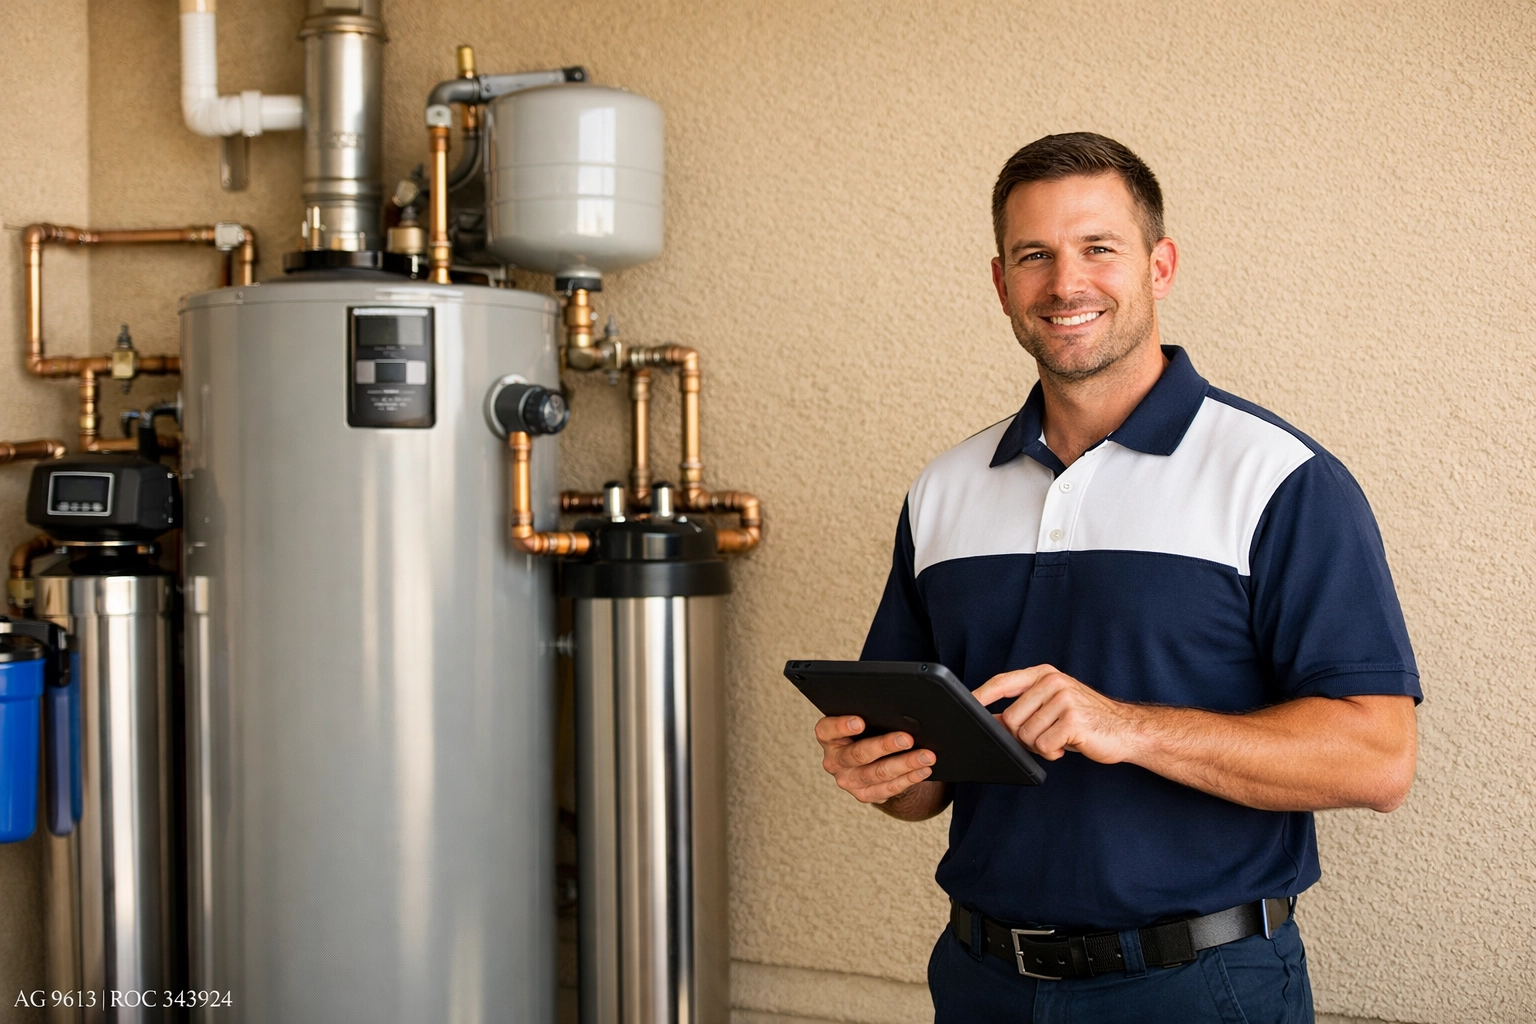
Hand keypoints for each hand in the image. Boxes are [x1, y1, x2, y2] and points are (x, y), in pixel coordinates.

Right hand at [814, 715, 934, 803]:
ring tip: (926, 756)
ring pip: (878, 773)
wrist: (869, 761)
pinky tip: (923, 770)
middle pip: (858, 754)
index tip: (860, 722)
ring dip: (905, 764)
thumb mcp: (862, 721)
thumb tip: (900, 713)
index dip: (842, 726)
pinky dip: (909, 778)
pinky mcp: (863, 795)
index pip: (827, 730)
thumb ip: (870, 716)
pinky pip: (888, 788)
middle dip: (885, 746)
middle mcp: (834, 760)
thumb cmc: (866, 732)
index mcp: (828, 737)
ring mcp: (848, 780)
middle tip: (907, 739)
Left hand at [971, 665, 1144, 763]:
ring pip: (1025, 735)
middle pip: (1010, 718)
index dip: (981, 695)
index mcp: (1044, 674)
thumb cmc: (1086, 720)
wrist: (1127, 729)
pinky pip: (1043, 745)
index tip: (965, 705)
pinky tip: (1068, 745)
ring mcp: (1063, 699)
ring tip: (1060, 738)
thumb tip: (989, 720)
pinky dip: (1052, 752)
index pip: (1002, 682)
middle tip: (1045, 736)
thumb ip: (1023, 707)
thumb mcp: (1052, 705)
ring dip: (1039, 745)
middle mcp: (1052, 682)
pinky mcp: (1072, 720)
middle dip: (1022, 735)